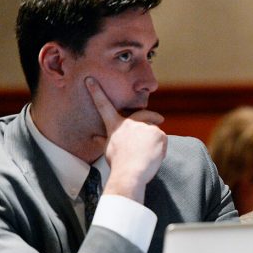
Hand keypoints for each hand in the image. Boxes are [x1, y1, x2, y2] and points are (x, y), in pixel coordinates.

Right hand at [85, 77, 166, 202]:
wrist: (130, 172)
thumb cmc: (119, 164)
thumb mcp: (108, 150)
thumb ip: (106, 140)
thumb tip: (94, 137)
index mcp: (115, 126)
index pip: (104, 106)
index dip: (96, 92)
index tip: (90, 80)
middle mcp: (130, 123)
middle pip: (143, 114)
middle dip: (152, 115)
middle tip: (160, 118)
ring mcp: (145, 126)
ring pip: (154, 132)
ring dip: (154, 142)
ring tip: (147, 156)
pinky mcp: (158, 133)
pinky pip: (162, 140)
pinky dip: (161, 148)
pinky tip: (153, 157)